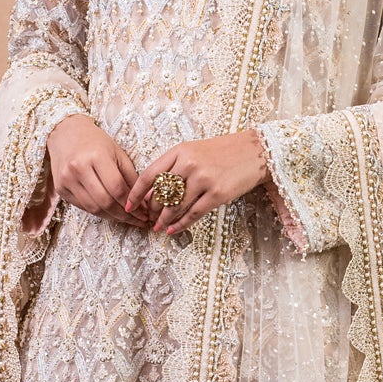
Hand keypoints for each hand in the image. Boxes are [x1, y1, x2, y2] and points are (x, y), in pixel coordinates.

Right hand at [46, 113, 146, 226]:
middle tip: (138, 221)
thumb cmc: (95, 141)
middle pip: (105, 201)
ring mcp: (67, 180)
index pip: (117, 188)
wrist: (65, 133)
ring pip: (93, 208)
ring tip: (126, 219)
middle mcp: (78, 168)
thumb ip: (130, 177)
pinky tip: (110, 213)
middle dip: (124, 215)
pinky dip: (98, 212)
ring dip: (112, 217)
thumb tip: (143, 202)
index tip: (144, 213)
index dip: (132, 204)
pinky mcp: (60, 188)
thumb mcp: (117, 153)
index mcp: (96, 156)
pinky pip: (83, 207)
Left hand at [126, 131, 269, 235]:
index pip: (149, 175)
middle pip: (161, 194)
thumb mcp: (193, 152)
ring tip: (158, 228)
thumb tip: (152, 193)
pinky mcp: (218, 194)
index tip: (128, 205)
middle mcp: (189, 164)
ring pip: (175, 206)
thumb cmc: (221, 152)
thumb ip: (173, 168)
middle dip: (151, 210)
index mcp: (179, 151)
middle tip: (147, 220)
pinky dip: (181, 224)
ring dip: (164, 220)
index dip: (136, 193)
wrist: (254, 151)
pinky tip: (173, 230)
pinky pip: (194, 214)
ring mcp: (204, 179)